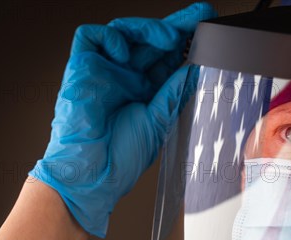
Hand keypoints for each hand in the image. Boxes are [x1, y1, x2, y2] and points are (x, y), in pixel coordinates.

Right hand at [29, 2, 215, 236]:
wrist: (93, 173)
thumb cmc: (122, 157)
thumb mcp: (159, 120)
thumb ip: (173, 92)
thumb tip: (193, 69)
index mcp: (146, 92)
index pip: (168, 59)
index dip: (186, 44)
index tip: (209, 31)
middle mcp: (126, 79)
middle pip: (152, 42)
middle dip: (176, 26)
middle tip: (201, 15)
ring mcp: (105, 72)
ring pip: (126, 33)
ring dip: (150, 30)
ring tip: (170, 38)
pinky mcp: (81, 68)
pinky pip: (92, 37)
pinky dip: (112, 37)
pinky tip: (128, 53)